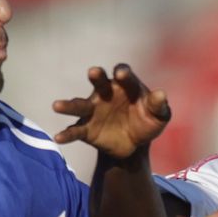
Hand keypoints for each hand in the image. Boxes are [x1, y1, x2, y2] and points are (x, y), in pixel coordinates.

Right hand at [53, 64, 169, 159]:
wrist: (135, 144)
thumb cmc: (147, 122)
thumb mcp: (158, 115)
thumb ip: (158, 105)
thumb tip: (161, 95)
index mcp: (125, 85)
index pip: (124, 74)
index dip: (123, 73)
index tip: (121, 74)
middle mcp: (105, 93)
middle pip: (99, 81)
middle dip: (97, 76)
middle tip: (93, 72)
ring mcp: (93, 110)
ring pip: (79, 104)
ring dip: (68, 105)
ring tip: (56, 106)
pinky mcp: (87, 129)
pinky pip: (75, 130)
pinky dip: (67, 134)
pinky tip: (58, 137)